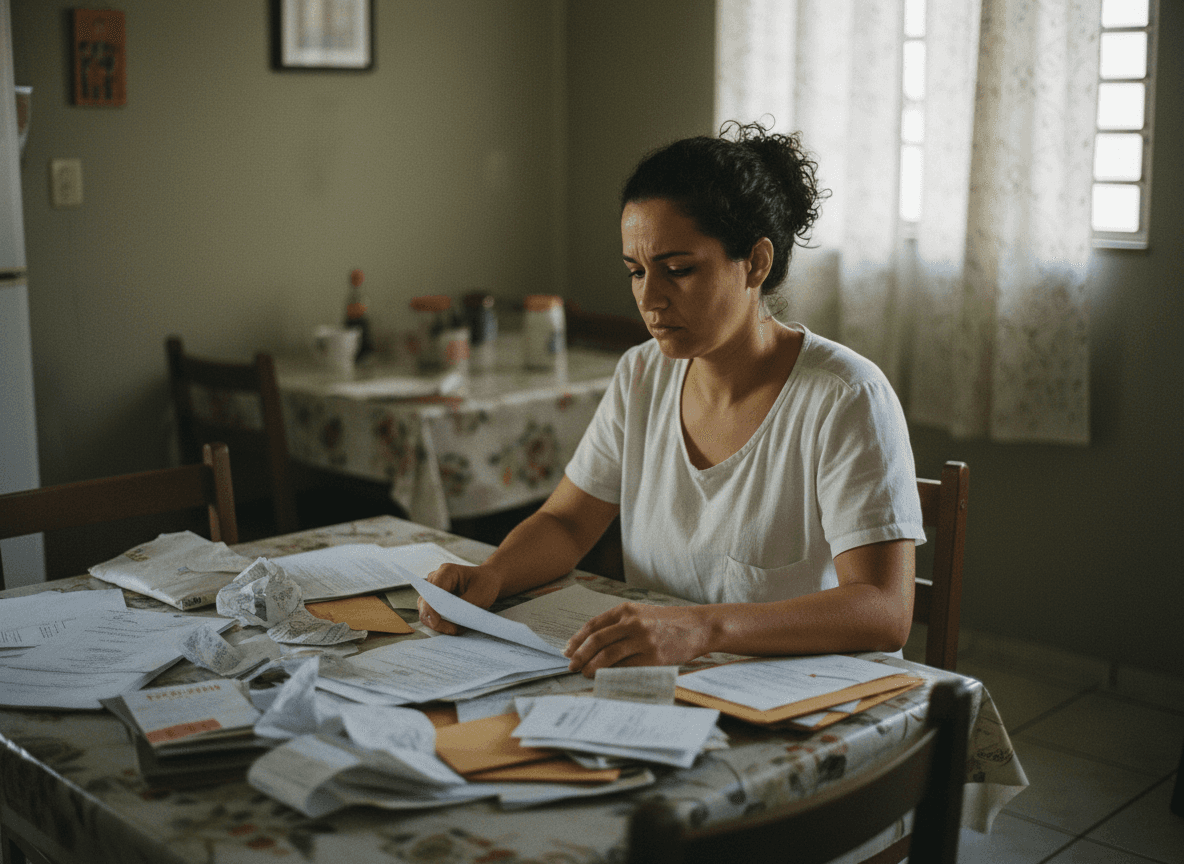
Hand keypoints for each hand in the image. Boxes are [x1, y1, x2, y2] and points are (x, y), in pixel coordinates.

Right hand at [417, 563, 502, 634]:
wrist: (489, 580)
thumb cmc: (485, 583)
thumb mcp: (480, 595)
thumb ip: (464, 606)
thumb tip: (451, 619)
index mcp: (447, 572)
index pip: (432, 590)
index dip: (430, 607)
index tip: (435, 622)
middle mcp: (436, 579)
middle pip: (425, 603)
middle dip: (435, 619)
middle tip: (452, 630)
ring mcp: (434, 590)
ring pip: (426, 611)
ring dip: (439, 623)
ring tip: (456, 629)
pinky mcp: (435, 600)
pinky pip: (432, 615)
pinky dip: (442, 623)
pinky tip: (455, 626)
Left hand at [563, 602, 708, 676]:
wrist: (697, 627)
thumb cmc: (668, 622)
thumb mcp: (642, 614)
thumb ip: (620, 624)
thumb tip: (592, 644)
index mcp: (627, 610)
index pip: (594, 625)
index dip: (577, 639)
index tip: (568, 650)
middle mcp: (633, 623)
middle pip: (597, 641)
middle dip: (580, 655)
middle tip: (571, 665)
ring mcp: (643, 640)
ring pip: (608, 656)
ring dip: (592, 667)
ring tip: (585, 673)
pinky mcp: (653, 657)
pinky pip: (626, 668)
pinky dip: (612, 674)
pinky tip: (604, 678)